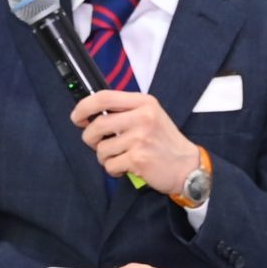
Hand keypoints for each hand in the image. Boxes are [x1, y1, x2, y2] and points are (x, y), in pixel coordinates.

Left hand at [71, 89, 200, 193]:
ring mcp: (141, 138)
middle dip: (90, 138)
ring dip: (105, 157)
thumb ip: (127, 111)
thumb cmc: (166, 142)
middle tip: (96, 143)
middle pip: (98, 125)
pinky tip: (125, 168)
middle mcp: (143, 118)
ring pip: (102, 148)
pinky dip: (113, 170)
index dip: (84, 107)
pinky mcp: (139, 159)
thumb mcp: (152, 116)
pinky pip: (110, 165)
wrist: (188, 167)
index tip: (78, 117)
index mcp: (145, 103)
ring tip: (119, 158)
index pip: (104, 97)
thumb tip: (92, 114)